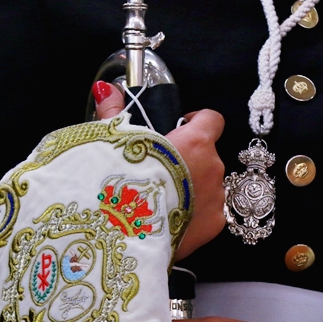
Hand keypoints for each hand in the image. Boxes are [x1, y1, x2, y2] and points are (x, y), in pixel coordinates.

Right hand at [93, 81, 224, 259]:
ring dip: (194, 187)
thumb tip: (105, 89)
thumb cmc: (123, 182)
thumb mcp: (115, 143)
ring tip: (164, 199)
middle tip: (162, 171)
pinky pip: (209, 211)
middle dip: (190, 160)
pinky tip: (173, 219)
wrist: (127, 232)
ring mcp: (217, 197)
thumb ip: (114, 112)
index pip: (213, 119)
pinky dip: (195, 213)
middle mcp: (213, 167)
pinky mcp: (215, 223)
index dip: (199, 121)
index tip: (183, 127)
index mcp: (195, 142)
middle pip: (208, 156)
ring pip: (209, 184)